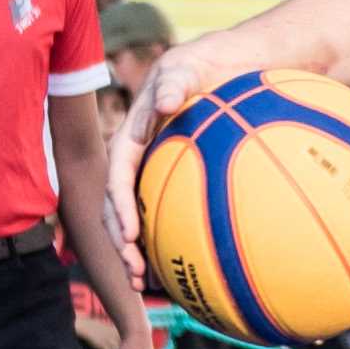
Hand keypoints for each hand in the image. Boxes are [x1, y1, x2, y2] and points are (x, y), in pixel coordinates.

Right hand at [107, 41, 232, 290]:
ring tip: (146, 284)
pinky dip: (171, 240)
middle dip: (121, 241)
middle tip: (135, 274)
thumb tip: (163, 101)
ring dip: (137, 250)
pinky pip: (170, 214)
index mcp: (134, 135)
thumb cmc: (207, 66)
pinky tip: (185, 269)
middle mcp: (141, 158)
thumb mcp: (188, 64)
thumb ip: (174, 81)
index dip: (119, 206)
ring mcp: (158, 171)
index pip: (119, 174)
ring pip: (140, 216)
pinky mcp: (178, 181)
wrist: (230, 68)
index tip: (130, 234)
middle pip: (120, 205)